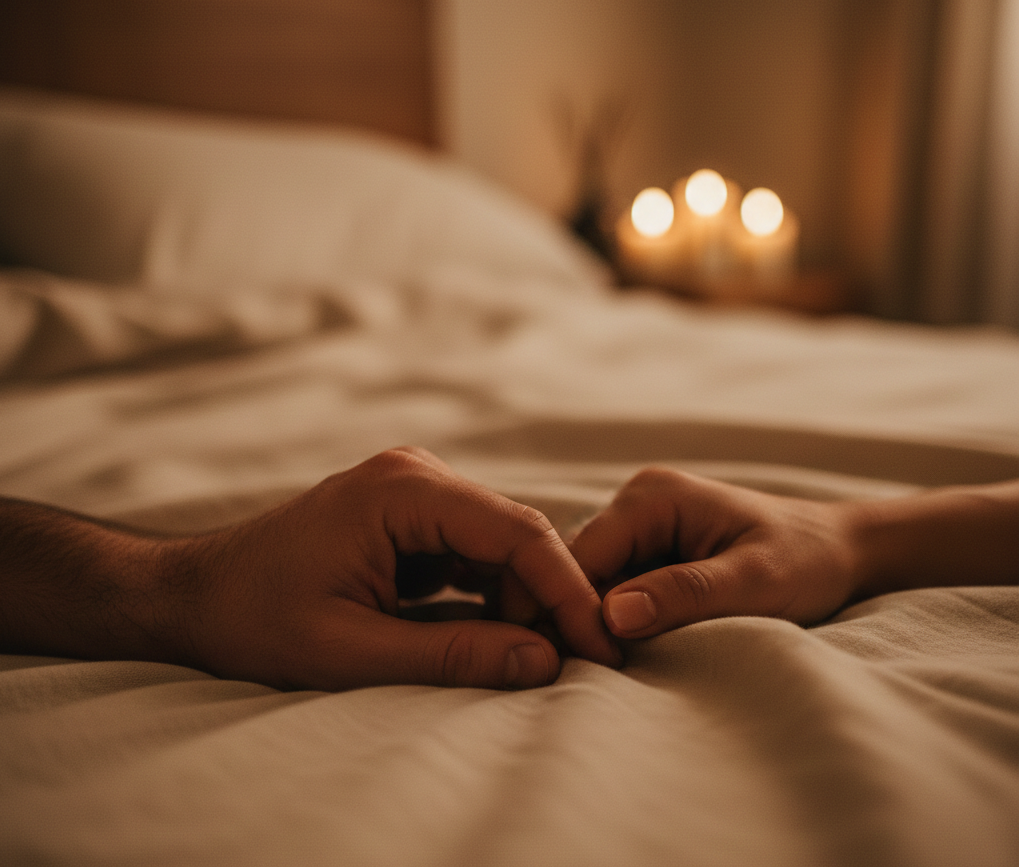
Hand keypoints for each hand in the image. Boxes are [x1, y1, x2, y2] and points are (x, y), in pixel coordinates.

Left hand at [165, 448, 620, 689]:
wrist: (194, 595)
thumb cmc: (253, 618)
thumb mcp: (350, 650)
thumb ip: (451, 655)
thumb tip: (544, 662)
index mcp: (401, 491)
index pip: (517, 533)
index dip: (567, 592)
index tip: (599, 648)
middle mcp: (416, 476)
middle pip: (515, 536)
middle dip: (549, 601)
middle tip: (572, 669)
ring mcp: (413, 493)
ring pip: (499, 547)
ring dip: (521, 602)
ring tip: (530, 662)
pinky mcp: (409, 518)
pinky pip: (472, 554)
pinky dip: (490, 597)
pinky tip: (493, 639)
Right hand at [569, 469, 859, 638]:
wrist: (843, 552)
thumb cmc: (808, 561)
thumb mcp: (754, 582)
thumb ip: (685, 594)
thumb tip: (613, 616)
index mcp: (653, 495)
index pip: (584, 554)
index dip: (579, 608)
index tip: (594, 661)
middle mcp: (638, 501)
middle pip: (584, 568)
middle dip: (589, 618)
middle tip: (604, 670)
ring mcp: (644, 525)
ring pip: (597, 582)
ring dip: (606, 623)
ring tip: (622, 665)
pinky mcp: (652, 550)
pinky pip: (620, 587)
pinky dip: (626, 620)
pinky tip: (639, 649)